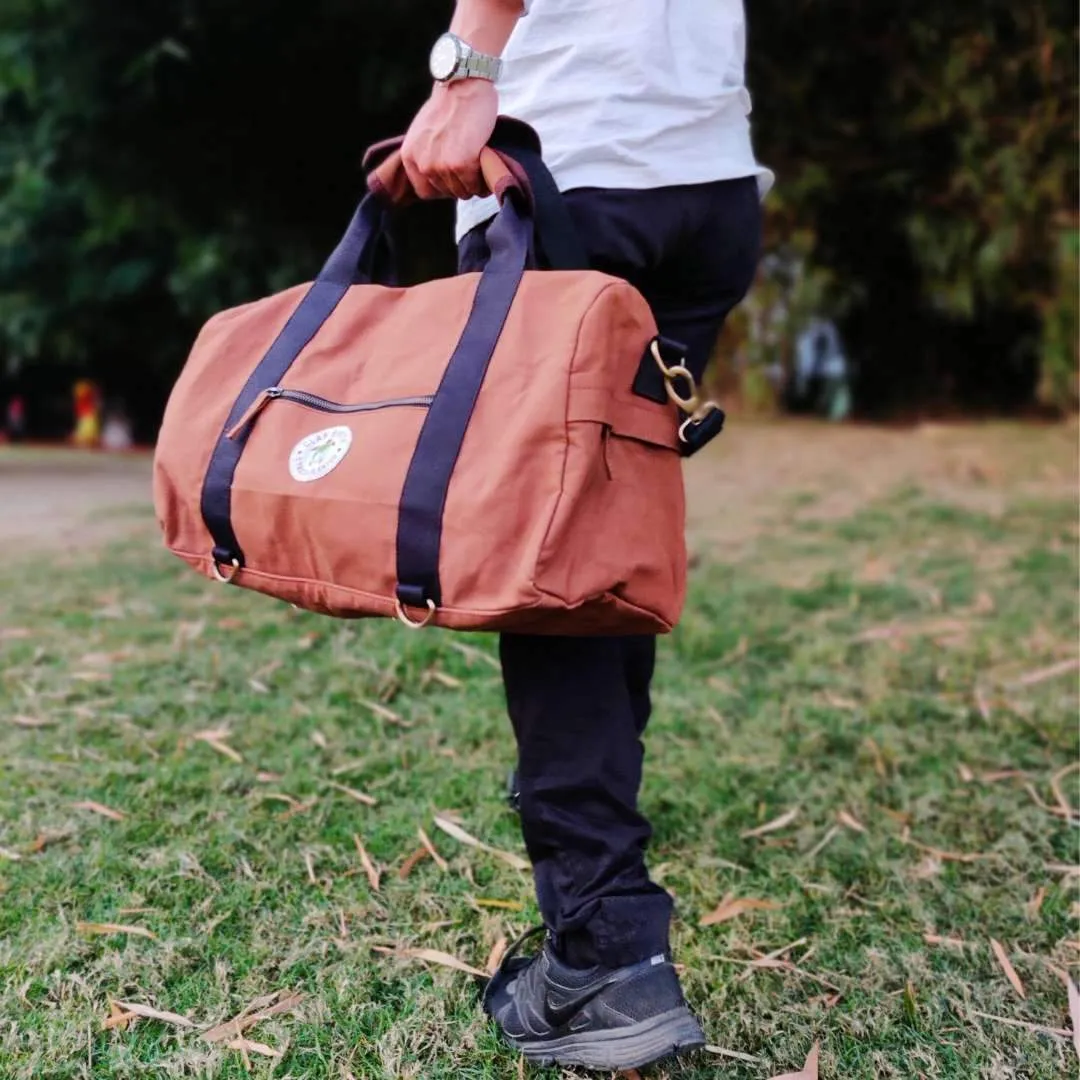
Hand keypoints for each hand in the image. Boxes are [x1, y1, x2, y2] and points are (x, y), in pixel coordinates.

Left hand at [401, 79, 497, 200]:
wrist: (463, 83)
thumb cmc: (449, 104)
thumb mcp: (424, 132)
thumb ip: (425, 154)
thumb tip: (437, 174)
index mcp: (410, 157)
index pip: (425, 192)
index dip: (443, 185)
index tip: (453, 173)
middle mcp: (423, 165)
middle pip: (447, 192)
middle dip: (461, 181)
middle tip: (471, 161)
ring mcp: (441, 166)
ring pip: (464, 191)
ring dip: (475, 181)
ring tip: (479, 160)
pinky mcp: (462, 165)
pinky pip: (477, 185)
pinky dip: (484, 178)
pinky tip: (485, 160)